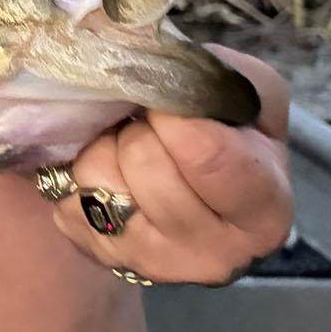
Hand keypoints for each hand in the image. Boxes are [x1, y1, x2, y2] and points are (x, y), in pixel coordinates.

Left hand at [45, 45, 293, 285]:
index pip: (205, 155)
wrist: (185, 176)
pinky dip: (77, 167)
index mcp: (263, 212)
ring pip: (99, 177)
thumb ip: (224, 77)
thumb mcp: (249, 93)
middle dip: (141, 126)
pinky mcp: (98, 255)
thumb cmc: (224, 130)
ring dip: (106, 144)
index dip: (177, 115)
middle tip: (151, 122)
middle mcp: (213, 254)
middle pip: (145, 163)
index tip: (170, 103)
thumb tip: (160, 69)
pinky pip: (67, 193)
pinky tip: (107, 167)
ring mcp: (152, 262)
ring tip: (128, 142)